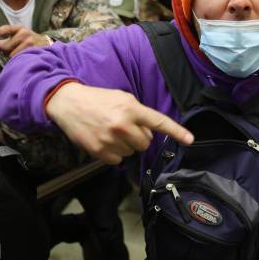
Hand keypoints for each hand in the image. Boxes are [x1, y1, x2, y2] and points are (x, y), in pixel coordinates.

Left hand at [0, 25, 50, 56]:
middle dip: (6, 51)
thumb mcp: (16, 37)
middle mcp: (25, 34)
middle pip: (7, 46)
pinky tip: (24, 57)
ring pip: (13, 54)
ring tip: (20, 54)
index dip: (0, 31)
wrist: (46, 43)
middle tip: (12, 51)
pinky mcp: (35, 51)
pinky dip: (20, 60)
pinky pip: (21, 58)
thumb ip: (3, 41)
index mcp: (19, 29)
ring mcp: (31, 42)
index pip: (8, 28)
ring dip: (13, 57)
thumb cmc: (28, 40)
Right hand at [46, 83, 193, 164]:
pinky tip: (104, 140)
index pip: (158, 122)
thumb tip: (149, 134)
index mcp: (131, 108)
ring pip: (131, 153)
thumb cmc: (99, 99)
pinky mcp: (99, 151)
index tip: (190, 140)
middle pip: (145, 143)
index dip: (176, 131)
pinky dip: (114, 153)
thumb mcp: (122, 98)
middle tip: (126, 128)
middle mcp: (122, 125)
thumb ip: (138, 113)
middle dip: (139, 138)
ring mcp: (110, 139)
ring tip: (111, 132)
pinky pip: (118, 160)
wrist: (68, 103)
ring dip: (126, 145)